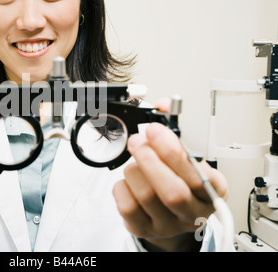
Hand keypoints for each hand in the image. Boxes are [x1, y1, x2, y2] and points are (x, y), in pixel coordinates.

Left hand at [112, 102, 227, 251]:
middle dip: (150, 159)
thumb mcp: (187, 157)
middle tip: (138, 140)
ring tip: (135, 161)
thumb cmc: (180, 180)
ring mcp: (168, 224)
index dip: (173, 151)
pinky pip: (127, 207)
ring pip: (146, 196)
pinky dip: (122, 187)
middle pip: (172, 191)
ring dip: (134, 170)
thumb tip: (163, 104)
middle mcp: (192, 212)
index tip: (156, 130)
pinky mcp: (144, 229)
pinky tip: (129, 181)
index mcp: (211, 191)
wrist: (171, 214)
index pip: (197, 175)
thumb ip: (175, 130)